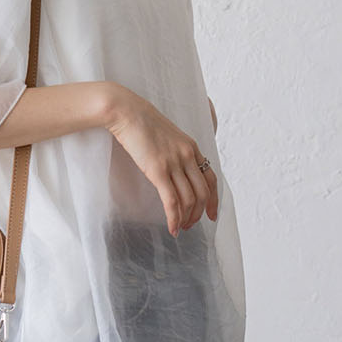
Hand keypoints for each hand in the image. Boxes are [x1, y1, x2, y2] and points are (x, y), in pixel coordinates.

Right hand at [103, 86, 218, 236]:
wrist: (126, 112)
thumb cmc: (141, 122)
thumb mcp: (167, 135)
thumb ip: (175, 151)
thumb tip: (175, 169)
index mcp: (191, 147)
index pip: (211, 178)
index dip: (214, 200)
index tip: (211, 214)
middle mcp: (187, 156)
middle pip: (203, 193)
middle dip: (199, 214)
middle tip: (191, 225)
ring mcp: (174, 163)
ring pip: (189, 200)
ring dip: (186, 219)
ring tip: (179, 228)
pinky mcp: (158, 171)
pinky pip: (172, 202)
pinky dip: (174, 219)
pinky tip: (172, 228)